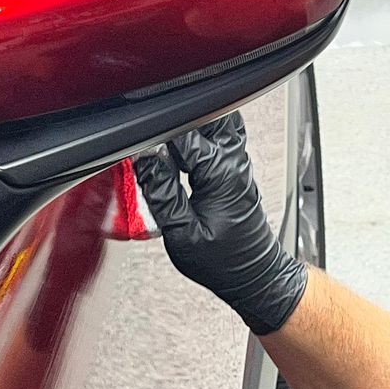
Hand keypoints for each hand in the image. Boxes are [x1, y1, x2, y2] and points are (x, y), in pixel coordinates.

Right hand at [132, 111, 307, 336]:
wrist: (252, 274)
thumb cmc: (223, 261)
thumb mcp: (181, 233)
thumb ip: (161, 193)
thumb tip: (143, 160)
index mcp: (221, 173)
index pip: (184, 133)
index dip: (155, 134)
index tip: (137, 145)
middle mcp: (234, 161)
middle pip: (206, 114)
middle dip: (176, 121)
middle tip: (153, 142)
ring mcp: (239, 162)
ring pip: (217, 121)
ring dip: (191, 125)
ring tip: (167, 147)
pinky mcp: (237, 168)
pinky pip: (221, 136)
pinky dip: (201, 136)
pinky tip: (182, 153)